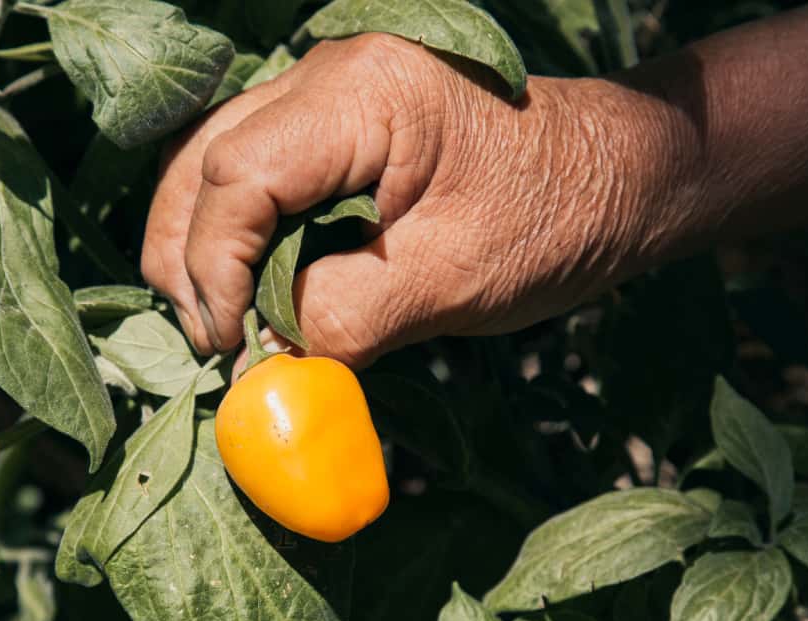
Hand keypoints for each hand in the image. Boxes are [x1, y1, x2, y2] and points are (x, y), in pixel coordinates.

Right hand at [141, 33, 672, 367]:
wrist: (619, 178)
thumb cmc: (555, 222)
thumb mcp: (449, 282)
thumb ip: (341, 319)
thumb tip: (256, 361)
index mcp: (365, 94)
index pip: (238, 176)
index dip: (214, 268)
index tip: (229, 345)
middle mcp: (330, 73)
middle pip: (203, 161)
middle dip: (188, 259)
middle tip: (210, 343)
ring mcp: (326, 91)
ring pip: (211, 162)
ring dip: (198, 247)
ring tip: (219, 323)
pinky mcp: (332, 123)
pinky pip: (249, 172)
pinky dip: (231, 233)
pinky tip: (245, 288)